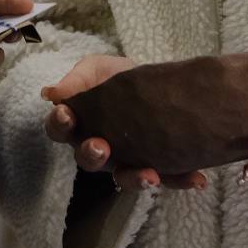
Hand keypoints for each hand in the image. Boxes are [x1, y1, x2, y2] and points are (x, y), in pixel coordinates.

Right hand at [42, 54, 207, 192]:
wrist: (159, 79)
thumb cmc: (118, 75)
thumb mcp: (97, 68)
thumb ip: (77, 79)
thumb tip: (52, 94)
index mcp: (80, 123)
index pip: (59, 129)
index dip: (59, 124)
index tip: (66, 113)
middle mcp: (99, 148)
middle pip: (88, 160)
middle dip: (93, 155)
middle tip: (101, 147)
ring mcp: (128, 160)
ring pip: (125, 177)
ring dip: (136, 179)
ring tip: (151, 176)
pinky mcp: (158, 165)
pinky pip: (168, 178)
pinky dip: (181, 180)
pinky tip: (196, 178)